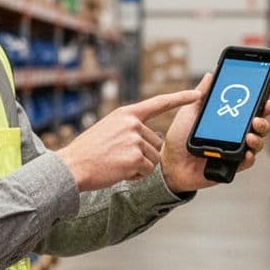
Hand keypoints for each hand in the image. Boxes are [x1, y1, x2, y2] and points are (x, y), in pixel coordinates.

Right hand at [57, 89, 200, 191]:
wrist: (72, 166)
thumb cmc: (88, 151)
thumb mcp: (108, 128)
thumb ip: (129, 127)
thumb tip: (152, 137)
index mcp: (126, 113)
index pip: (159, 103)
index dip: (180, 98)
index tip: (198, 93)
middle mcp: (132, 123)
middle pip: (156, 143)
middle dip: (143, 154)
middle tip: (119, 157)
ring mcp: (134, 140)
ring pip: (152, 159)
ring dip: (139, 166)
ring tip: (116, 163)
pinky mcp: (134, 158)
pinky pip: (147, 171)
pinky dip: (136, 176)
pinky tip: (119, 171)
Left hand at [161, 72, 269, 193]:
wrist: (169, 162)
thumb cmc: (179, 136)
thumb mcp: (189, 112)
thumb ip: (201, 95)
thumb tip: (211, 75)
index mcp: (228, 120)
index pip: (250, 111)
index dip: (262, 106)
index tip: (268, 100)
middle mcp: (235, 134)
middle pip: (258, 127)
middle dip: (263, 122)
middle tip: (257, 119)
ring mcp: (235, 150)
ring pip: (256, 144)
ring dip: (258, 139)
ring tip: (249, 135)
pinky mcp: (231, 166)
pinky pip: (246, 162)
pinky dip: (249, 158)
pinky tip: (247, 153)